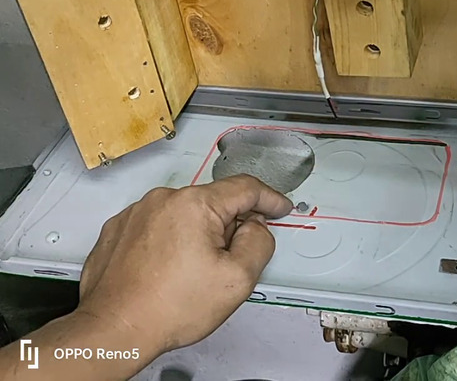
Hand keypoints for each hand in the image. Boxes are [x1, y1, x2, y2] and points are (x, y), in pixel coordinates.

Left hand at [77, 174, 292, 353]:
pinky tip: (168, 272)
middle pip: (214, 203)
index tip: (280, 208)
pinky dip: (170, 243)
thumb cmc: (169, 308)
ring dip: (197, 236)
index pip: (245, 188)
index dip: (269, 199)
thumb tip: (255, 227)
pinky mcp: (118, 230)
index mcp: (195, 204)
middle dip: (229, 227)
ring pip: (184, 215)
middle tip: (228, 264)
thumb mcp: (238, 279)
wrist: (114, 330)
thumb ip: (259, 242)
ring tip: (191, 275)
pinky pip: (157, 227)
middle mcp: (162, 200)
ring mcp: (136, 213)